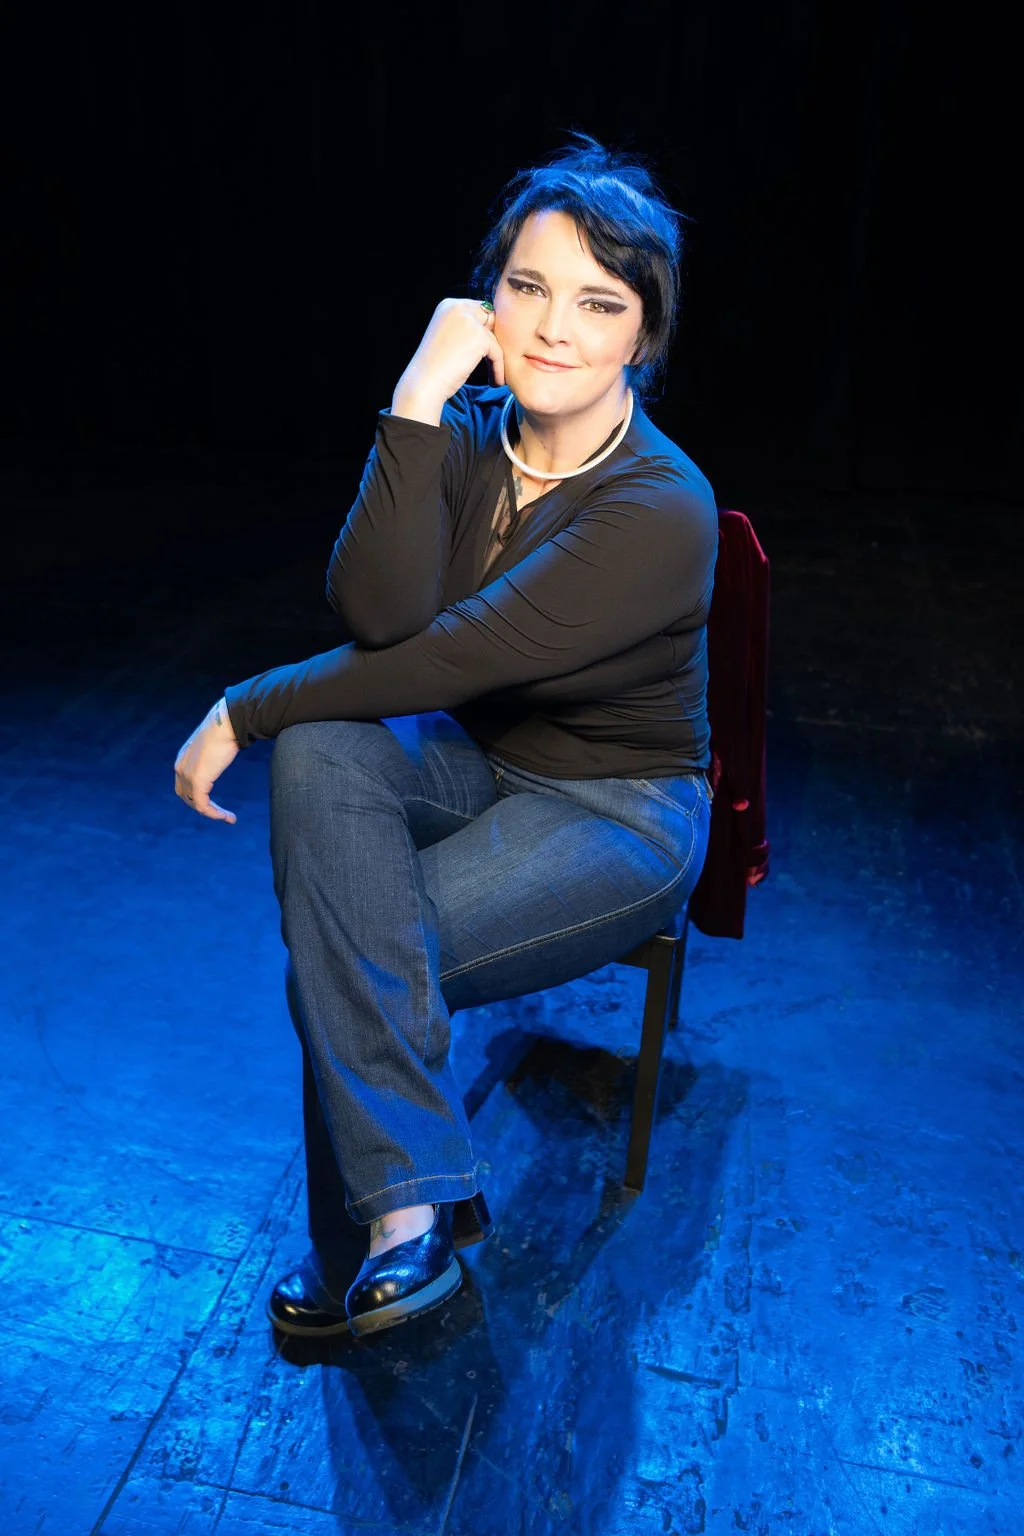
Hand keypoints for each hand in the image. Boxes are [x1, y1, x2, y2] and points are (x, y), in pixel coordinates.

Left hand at [174, 698, 239, 822]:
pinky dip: (215, 814)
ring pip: (195, 804)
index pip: (183, 785)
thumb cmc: (226, 728)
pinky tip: (227, 817)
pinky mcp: (197, 781)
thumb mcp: (215, 742)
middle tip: (220, 813)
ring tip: (228, 817)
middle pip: (186, 797)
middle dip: (202, 806)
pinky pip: (203, 806)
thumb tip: (231, 745)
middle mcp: (180, 768)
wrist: (226, 722)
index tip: (214, 801)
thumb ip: (215, 750)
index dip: (196, 796)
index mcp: (182, 759)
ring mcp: (187, 776)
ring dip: (211, 813)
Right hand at [392, 298, 505, 422]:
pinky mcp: (479, 337)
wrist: (424, 383)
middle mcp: (458, 307)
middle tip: (492, 363)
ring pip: (495, 338)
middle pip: (491, 320)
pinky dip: (498, 369)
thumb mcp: (447, 337)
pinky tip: (494, 382)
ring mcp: (469, 321)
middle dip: (493, 342)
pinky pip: (498, 352)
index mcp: (448, 305)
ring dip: (496, 358)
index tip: (484, 354)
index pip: (479, 310)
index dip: (484, 332)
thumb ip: (464, 329)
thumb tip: (491, 330)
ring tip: (493, 377)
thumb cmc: (434, 367)